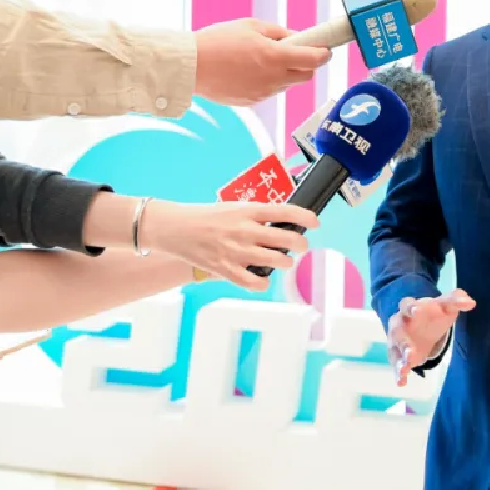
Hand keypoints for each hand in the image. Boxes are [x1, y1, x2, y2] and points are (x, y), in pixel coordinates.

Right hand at [138, 199, 317, 290]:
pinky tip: (263, 277)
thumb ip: (256, 215)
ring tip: (282, 260)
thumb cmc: (206, 217)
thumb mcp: (233, 207)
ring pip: (277, 261)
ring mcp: (236, 251)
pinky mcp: (225, 269)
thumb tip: (282, 224)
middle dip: (300, 243)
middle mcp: (244, 230)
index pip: (285, 211)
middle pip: (287, 239)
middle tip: (300, 245)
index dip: (305, 217)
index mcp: (247, 210)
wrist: (174, 228)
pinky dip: (263, 282)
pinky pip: (254, 282)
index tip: (315, 223)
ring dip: (285, 262)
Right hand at [194, 18, 332, 106]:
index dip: (324, 53)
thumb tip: (296, 38)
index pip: (314, 59)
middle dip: (307, 64)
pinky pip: (269, 91)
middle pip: (306, 75)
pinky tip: (249, 70)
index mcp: (275, 57)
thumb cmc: (218, 41)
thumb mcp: (251, 26)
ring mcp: (263, 93)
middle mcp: (273, 79)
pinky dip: (268, 81)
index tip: (325, 48)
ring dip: (285, 72)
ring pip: (287, 84)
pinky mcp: (252, 101)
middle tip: (296, 52)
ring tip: (262, 59)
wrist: (191, 66)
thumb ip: (279, 33)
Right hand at [387, 289, 474, 385]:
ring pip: (395, 349)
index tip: (417, 311)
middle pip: (397, 330)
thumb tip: (471, 302)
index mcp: (410, 308)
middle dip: (402, 341)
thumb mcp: (445, 305)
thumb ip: (456, 301)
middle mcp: (399, 323)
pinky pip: (396, 364)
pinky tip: (402, 382)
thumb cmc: (433, 312)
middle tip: (410, 351)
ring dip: (400, 359)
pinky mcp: (398, 355)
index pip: (407, 304)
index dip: (411, 307)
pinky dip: (398, 373)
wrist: (422, 323)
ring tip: (405, 367)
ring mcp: (397, 340)